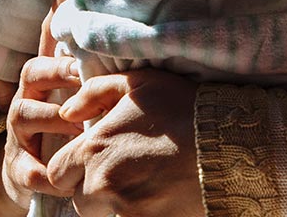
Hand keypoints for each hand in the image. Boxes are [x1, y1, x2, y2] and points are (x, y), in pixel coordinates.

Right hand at [1, 55, 83, 206]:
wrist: (32, 175)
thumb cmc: (57, 130)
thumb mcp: (68, 99)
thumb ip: (76, 67)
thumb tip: (85, 15)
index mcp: (40, 84)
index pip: (45, 54)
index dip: (61, 44)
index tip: (82, 45)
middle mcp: (25, 101)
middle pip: (30, 73)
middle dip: (57, 71)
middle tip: (83, 75)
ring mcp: (18, 134)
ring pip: (25, 115)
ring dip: (54, 120)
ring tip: (82, 129)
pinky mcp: (20, 168)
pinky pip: (29, 169)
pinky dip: (45, 174)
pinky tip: (65, 179)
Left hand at [46, 68, 202, 216]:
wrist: (229, 144)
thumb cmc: (182, 107)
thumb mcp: (136, 83)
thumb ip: (92, 93)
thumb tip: (66, 112)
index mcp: (93, 148)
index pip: (57, 173)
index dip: (71, 169)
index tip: (92, 163)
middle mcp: (103, 183)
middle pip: (79, 201)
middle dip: (92, 191)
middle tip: (122, 176)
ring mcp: (127, 208)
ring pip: (104, 215)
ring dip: (116, 205)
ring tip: (142, 186)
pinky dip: (140, 212)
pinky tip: (158, 197)